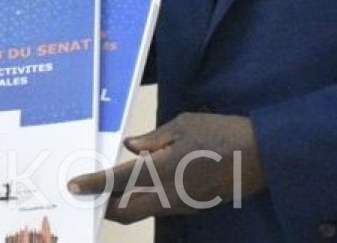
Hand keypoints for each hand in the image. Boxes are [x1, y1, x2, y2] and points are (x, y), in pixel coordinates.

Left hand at [67, 112, 265, 224]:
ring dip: (122, 204)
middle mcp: (167, 194)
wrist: (262, 157)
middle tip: (89, 193)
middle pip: (125, 210)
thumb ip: (153, 138)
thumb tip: (130, 146)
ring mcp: (181, 205)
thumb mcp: (185, 124)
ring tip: (109, 189)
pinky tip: (140, 186)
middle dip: (104, 205)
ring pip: (141, 212)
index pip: (118, 182)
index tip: (74, 186)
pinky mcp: (192, 208)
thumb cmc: (223, 133)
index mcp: (163, 170)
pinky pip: (158, 208)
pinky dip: (143, 201)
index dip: (93, 185)